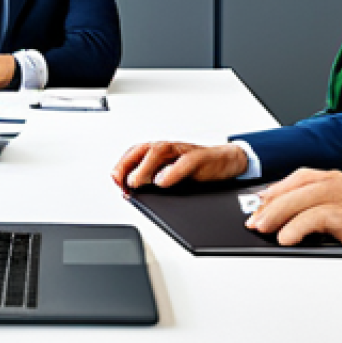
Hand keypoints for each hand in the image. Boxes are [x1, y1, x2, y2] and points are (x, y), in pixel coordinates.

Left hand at [111, 140, 248, 192]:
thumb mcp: (172, 175)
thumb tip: (130, 193)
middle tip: (122, 182)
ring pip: (159, 152)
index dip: (122, 166)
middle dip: (128, 165)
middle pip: (142, 151)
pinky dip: (171, 172)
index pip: (134, 154)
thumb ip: (153, 181)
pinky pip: (183, 162)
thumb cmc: (197, 168)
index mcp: (159, 152)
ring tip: (136, 182)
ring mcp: (182, 151)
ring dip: (145, 167)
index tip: (115, 181)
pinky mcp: (198, 157)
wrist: (226, 162)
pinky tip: (162, 182)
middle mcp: (168, 148)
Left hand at [245, 168, 341, 262]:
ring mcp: (340, 198)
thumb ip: (315, 202)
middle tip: (253, 221)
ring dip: (276, 216)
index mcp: (330, 177)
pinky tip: (286, 238)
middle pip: (291, 190)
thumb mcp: (341, 201)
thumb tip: (283, 214)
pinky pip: (314, 219)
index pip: (293, 180)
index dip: (272, 193)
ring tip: (263, 229)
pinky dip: (296, 228)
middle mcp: (333, 183)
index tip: (256, 206)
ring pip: (298, 201)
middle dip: (268, 206)